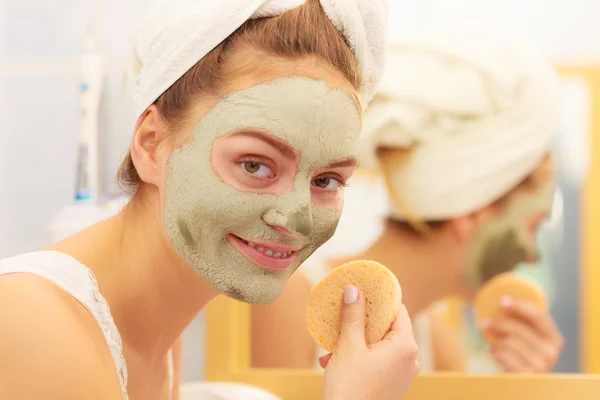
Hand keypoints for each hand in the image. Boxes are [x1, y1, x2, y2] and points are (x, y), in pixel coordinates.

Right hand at [321, 285, 419, 399]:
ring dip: (356, 342)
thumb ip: (352, 315)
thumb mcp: (348, 346)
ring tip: (333, 347)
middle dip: (361, 324)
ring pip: (379, 345)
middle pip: (387, 328)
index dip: (379, 299)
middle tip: (342, 319)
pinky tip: (336, 360)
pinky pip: (379, 361)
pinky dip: (360, 357)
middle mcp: (410, 360)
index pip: (397, 310)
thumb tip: (353, 289)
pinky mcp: (394, 384)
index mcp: (405, 346)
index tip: (362, 291)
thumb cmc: (350, 388)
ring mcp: (403, 374)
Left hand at [480, 296, 563, 372]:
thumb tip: (504, 297)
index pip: (538, 314)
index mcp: (554, 337)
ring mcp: (541, 365)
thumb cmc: (519, 352)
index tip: (502, 300)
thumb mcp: (524, 335)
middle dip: (500, 323)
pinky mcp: (527, 376)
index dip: (520, 305)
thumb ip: (521, 319)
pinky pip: (505, 357)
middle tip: (484, 321)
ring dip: (495, 340)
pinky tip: (493, 351)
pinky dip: (495, 352)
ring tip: (491, 342)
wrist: (517, 381)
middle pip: (520, 329)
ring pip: (510, 342)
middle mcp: (552, 352)